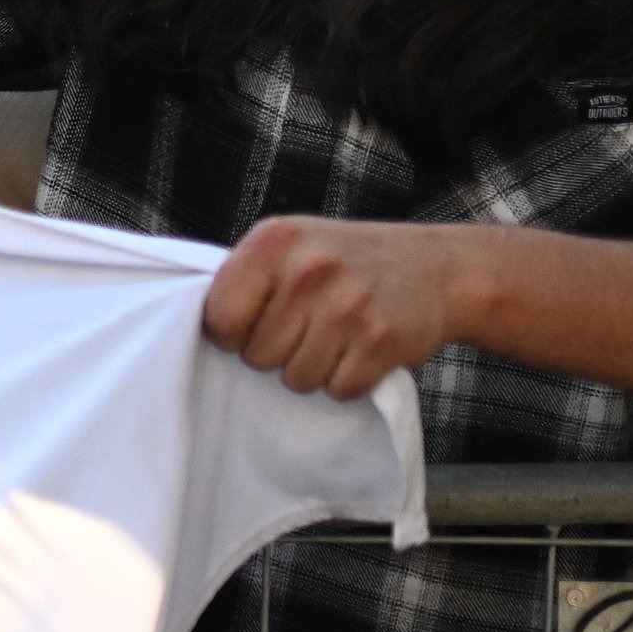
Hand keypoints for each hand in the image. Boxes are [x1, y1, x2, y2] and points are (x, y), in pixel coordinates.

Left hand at [201, 217, 457, 402]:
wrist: (440, 269)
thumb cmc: (348, 262)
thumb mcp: (292, 246)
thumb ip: (245, 277)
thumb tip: (192, 323)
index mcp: (274, 241)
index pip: (219, 318)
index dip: (232, 334)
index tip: (254, 326)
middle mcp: (308, 270)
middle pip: (256, 356)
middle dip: (277, 352)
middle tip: (309, 326)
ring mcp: (348, 306)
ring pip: (295, 379)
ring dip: (313, 369)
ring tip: (336, 336)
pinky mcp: (381, 342)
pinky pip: (337, 390)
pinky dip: (348, 381)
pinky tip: (362, 350)